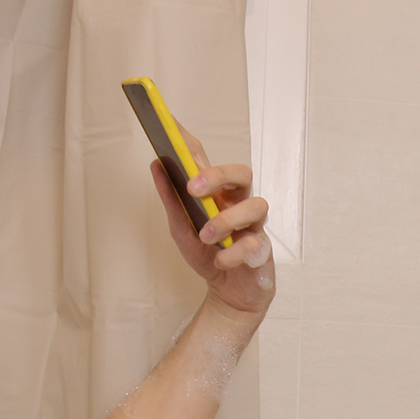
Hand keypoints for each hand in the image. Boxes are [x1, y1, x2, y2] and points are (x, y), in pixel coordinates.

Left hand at [150, 130, 273, 318]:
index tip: (169, 124)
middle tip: (193, 187)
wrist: (228, 294)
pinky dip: (233, 253)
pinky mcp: (262, 250)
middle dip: (218, 175)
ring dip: (226, 220)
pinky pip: (253, 245)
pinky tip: (221, 259)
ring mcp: (253, 225)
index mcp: (218, 194)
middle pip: (241, 173)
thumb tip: (157, 165)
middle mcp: (238, 203)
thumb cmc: (208, 256)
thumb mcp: (181, 229)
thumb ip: (171, 200)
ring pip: (255, 206)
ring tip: (205, 235)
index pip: (205, 160)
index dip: (189, 140)